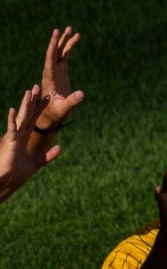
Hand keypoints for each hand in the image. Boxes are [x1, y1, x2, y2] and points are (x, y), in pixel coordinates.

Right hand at [0, 87, 63, 201]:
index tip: (47, 96)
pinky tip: (14, 110)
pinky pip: (12, 129)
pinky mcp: (10, 142)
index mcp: (25, 137)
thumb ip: (48, 155)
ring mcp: (14, 137)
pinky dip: (13, 120)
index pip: (34, 119)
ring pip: (22, 118)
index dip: (40, 107)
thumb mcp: (37, 163)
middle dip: (33, 101)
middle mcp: (19, 134)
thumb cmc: (17, 174)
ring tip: (29, 92)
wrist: (6, 182)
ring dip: (25, 105)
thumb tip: (60, 147)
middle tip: (37, 86)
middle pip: (28, 114)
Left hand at [38, 27, 82, 128]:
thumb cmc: (56, 112)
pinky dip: (69, 47)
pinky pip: (64, 55)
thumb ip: (72, 101)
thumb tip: (83, 94)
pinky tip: (75, 38)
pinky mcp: (61, 71)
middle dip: (56, 42)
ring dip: (64, 41)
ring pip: (59, 52)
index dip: (52, 51)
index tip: (54, 41)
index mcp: (49, 80)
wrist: (51, 114)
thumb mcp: (64, 108)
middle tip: (59, 30)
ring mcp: (55, 71)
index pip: (49, 63)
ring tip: (70, 29)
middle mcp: (50, 73)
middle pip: (53, 54)